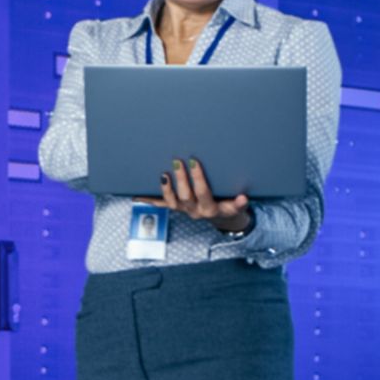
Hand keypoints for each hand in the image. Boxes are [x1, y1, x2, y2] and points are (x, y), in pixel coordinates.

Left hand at [134, 158, 250, 231]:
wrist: (222, 218)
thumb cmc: (230, 205)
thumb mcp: (237, 205)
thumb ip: (239, 203)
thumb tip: (243, 197)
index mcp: (212, 209)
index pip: (205, 194)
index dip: (199, 179)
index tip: (194, 162)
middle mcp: (196, 211)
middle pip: (187, 196)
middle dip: (183, 179)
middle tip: (180, 161)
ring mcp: (184, 210)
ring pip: (173, 201)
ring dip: (167, 188)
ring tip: (163, 174)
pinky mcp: (176, 208)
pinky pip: (161, 205)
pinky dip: (148, 200)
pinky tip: (135, 196)